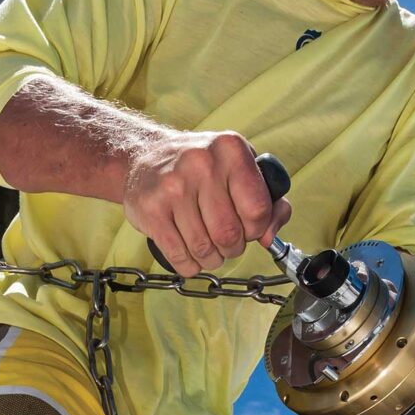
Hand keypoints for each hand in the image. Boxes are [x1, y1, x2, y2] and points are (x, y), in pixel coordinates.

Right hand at [124, 130, 291, 276]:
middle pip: (229, 233)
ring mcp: (173, 186)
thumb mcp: (239, 166)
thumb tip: (269, 236)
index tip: (249, 228)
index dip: (257, 228)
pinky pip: (179, 256)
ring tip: (208, 248)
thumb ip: (268, 199)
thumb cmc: (200, 166)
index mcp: (230, 149)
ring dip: (211, 259)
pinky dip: (189, 265)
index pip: (258, 208)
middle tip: (227, 242)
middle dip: (233, 248)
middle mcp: (202, 163)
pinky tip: (189, 254)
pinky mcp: (151, 209)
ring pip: (204, 249)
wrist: (144, 156)